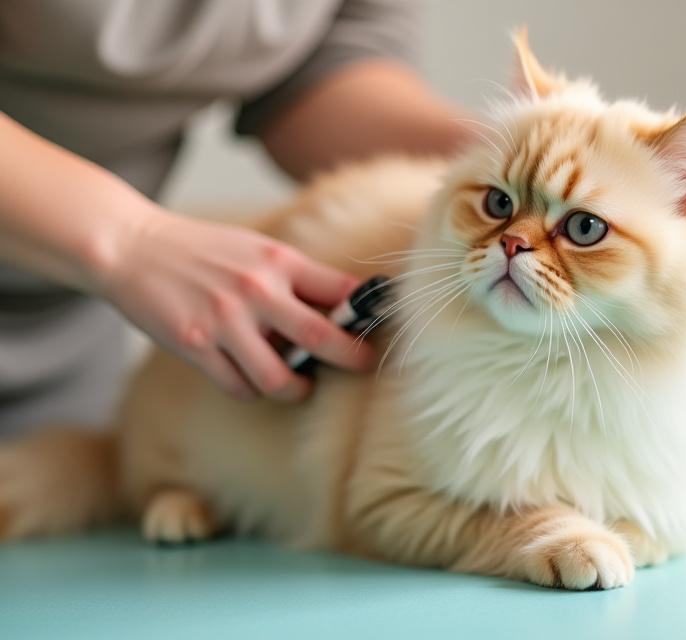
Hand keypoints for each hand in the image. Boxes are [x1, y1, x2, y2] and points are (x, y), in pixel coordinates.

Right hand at [99, 206, 373, 400]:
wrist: (130, 246)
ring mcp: (224, 320)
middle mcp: (256, 290)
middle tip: (365, 366)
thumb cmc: (201, 250)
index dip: (369, 311)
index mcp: (277, 261)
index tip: (381, 327)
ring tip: (301, 387)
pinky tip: (252, 382)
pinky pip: (239, 386)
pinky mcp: (195, 345)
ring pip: (279, 378)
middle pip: (322, 336)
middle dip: (352, 358)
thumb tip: (344, 306)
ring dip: (297, 389)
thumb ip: (294, 275)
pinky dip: (252, 391)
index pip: (341, 290)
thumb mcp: (255, 248)